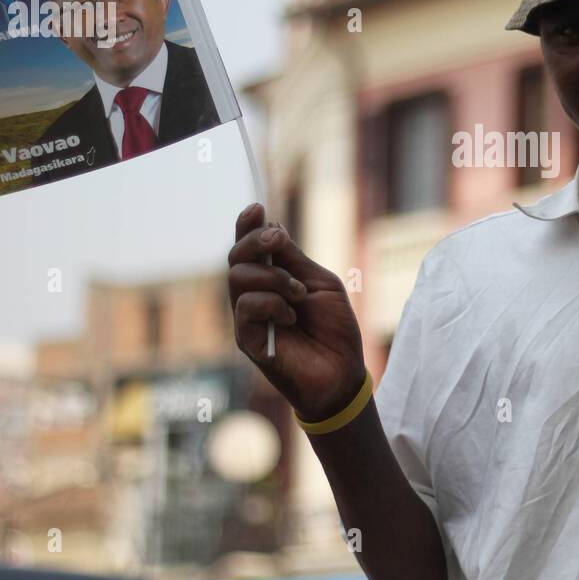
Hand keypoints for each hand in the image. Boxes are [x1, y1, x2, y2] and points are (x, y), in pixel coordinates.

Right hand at [227, 202, 366, 421]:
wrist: (342, 371)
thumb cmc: (335, 329)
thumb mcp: (320, 283)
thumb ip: (294, 259)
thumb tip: (274, 225)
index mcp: (272, 278)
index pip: (250, 247)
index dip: (247, 225)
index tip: (256, 207)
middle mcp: (255, 295)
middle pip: (236, 257)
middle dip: (255, 240)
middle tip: (279, 240)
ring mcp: (248, 318)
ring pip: (238, 277)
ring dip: (273, 277)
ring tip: (298, 293)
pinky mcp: (247, 339)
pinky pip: (245, 307)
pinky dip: (272, 304)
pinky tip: (291, 318)